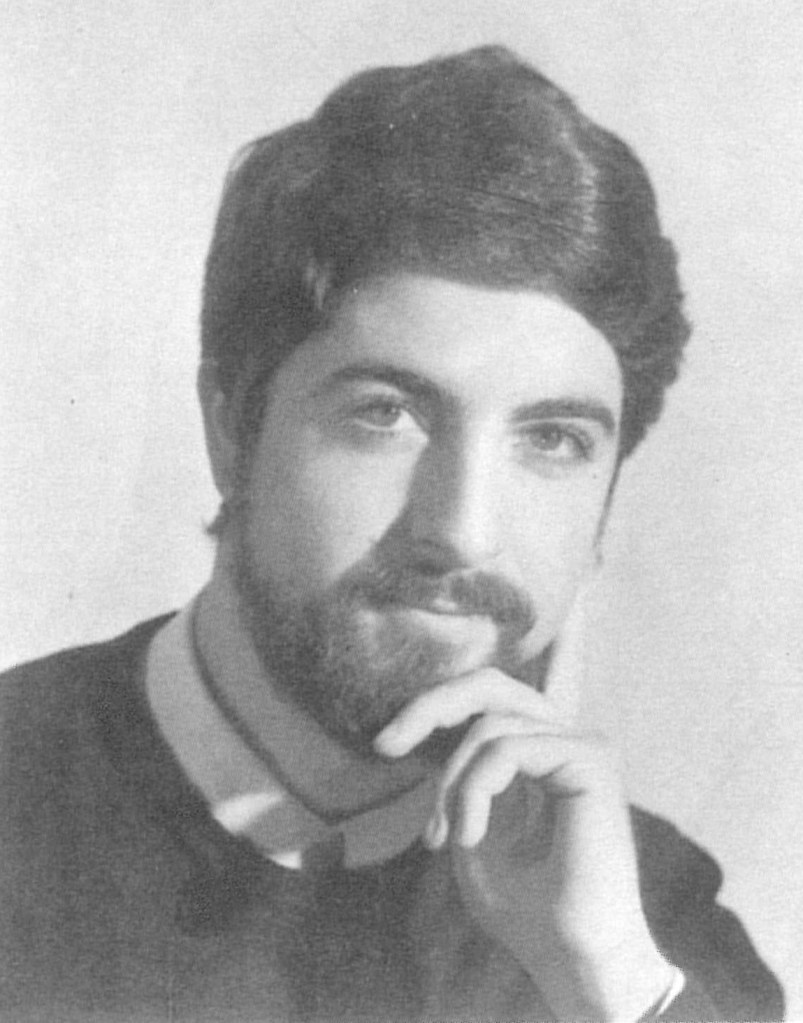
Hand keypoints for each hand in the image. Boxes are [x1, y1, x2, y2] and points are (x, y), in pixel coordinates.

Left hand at [374, 596, 674, 1021]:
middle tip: (386, 744)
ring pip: (488, 726)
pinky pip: (505, 751)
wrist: (571, 958)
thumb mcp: (468, 824)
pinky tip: (468, 837)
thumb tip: (415, 727)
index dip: (431, 708)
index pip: (483, 699)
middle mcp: (563, 736)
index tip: (383, 746)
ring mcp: (581, 742)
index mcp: (539, 749)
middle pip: (488, 685)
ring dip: (451, 784)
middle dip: (429, 706)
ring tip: (445, 837)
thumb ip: (456, 774)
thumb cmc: (523, 906)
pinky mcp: (592, 757)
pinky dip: (474, 792)